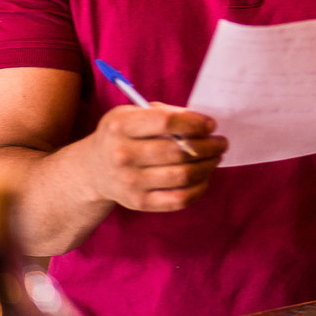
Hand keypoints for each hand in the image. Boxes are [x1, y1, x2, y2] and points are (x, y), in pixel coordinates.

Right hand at [87, 103, 227, 211]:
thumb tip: (202, 124)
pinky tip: (205, 177)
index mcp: (120, 127)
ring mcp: (130, 182)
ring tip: (216, 157)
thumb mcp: (132, 114)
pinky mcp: (139, 203)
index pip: (166, 122)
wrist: (94, 170)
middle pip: (178, 152)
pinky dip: (199, 188)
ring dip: (208, 165)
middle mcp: (122, 155)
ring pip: (183, 176)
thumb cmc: (123, 135)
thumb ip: (164, 113)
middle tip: (221, 143)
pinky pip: (179, 199)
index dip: (195, 123)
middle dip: (209, 146)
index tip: (211, 125)